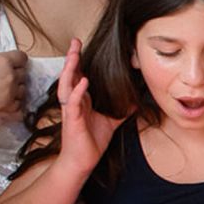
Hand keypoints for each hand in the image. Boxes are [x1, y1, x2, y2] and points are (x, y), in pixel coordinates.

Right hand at [0, 27, 26, 116]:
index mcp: (3, 61)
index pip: (22, 57)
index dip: (15, 57)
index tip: (8, 60)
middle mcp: (9, 77)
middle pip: (23, 72)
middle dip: (14, 71)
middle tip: (0, 72)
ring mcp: (8, 93)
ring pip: (23, 88)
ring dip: (16, 86)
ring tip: (2, 84)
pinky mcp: (4, 107)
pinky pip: (19, 104)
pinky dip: (13, 101)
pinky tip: (3, 96)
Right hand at [54, 38, 122, 172]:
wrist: (82, 162)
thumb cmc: (92, 142)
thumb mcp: (112, 122)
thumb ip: (121, 110)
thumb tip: (136, 101)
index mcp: (82, 100)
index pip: (79, 76)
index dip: (79, 61)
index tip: (80, 45)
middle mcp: (74, 102)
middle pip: (70, 75)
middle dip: (72, 58)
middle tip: (75, 42)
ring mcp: (71, 110)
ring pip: (67, 85)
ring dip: (70, 70)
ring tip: (74, 55)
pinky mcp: (72, 120)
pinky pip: (72, 103)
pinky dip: (78, 92)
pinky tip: (83, 82)